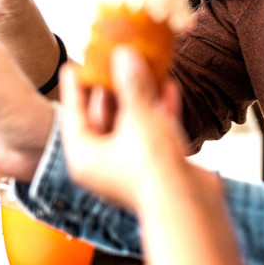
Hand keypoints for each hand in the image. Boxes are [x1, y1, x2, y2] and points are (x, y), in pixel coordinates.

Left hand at [60, 47, 188, 210]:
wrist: (191, 209)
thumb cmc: (152, 166)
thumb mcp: (137, 117)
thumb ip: (130, 85)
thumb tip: (124, 55)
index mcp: (83, 157)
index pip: (73, 115)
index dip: (74, 88)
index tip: (72, 65)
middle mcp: (103, 164)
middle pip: (103, 118)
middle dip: (111, 88)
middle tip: (110, 61)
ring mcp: (131, 167)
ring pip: (131, 124)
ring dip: (139, 96)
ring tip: (142, 67)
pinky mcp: (158, 169)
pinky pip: (154, 134)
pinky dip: (160, 111)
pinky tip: (169, 86)